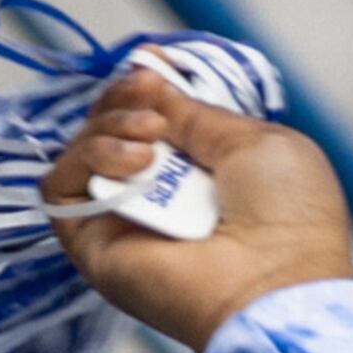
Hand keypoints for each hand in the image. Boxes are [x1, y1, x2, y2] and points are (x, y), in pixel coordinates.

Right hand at [41, 63, 352, 352]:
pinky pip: (62, 187)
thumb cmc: (290, 221)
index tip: (152, 67)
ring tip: (152, 138)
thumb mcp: (254, 141)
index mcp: (200, 181)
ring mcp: (123, 227)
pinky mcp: (94, 248)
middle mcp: (158, 206)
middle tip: (152, 100)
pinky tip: (138, 162)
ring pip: (84, 151)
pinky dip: (89, 157)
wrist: (280, 285)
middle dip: (124, 100)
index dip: (143, 89)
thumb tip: (153, 83)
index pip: (148, 124)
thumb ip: (198, 114)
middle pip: (109, 130)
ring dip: (111, 125)